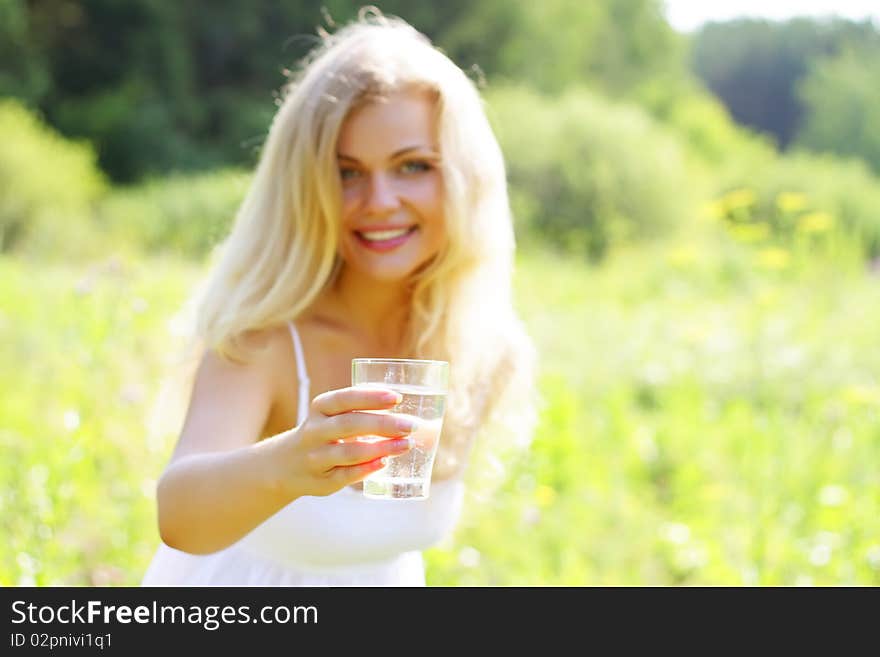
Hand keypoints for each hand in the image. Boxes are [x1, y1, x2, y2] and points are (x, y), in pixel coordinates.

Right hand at [277, 386, 414, 496]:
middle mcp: (315, 431)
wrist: (286, 464)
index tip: (396, 398)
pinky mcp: (322, 481)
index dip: (370, 397)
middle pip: (349, 425)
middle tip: (411, 425)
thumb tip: (407, 412)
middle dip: (383, 424)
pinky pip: (346, 475)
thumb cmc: (324, 433)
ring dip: (381, 448)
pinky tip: (385, 463)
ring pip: (349, 452)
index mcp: (320, 408)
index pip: (344, 399)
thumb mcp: (332, 415)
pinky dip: (367, 469)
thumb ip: (361, 411)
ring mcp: (316, 457)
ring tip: (407, 444)